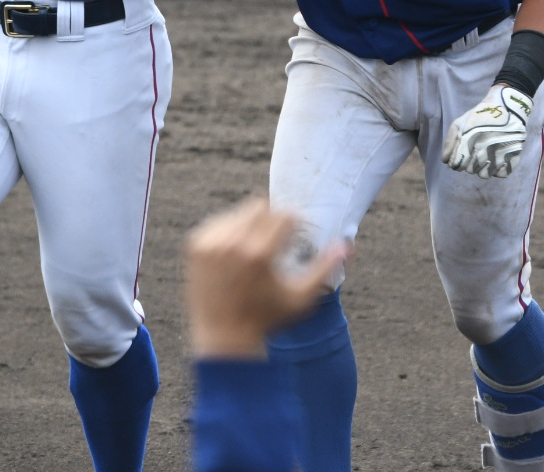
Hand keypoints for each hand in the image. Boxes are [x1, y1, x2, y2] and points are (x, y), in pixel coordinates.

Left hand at [185, 197, 347, 358]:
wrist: (223, 337)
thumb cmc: (267, 319)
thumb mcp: (301, 298)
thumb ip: (325, 268)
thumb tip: (348, 246)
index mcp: (259, 254)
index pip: (284, 215)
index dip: (295, 224)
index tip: (296, 238)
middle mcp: (232, 243)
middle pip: (260, 206)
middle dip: (273, 218)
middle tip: (278, 239)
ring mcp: (210, 242)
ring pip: (239, 212)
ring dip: (252, 224)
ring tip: (257, 249)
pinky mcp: (195, 245)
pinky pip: (219, 222)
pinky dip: (231, 231)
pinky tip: (236, 254)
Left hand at [442, 85, 530, 178]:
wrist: (506, 106)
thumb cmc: (479, 115)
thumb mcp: (460, 123)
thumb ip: (450, 142)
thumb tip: (445, 161)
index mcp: (469, 141)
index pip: (458, 165)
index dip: (457, 163)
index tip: (460, 158)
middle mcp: (484, 150)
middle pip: (471, 170)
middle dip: (469, 164)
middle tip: (474, 153)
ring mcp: (499, 154)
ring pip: (485, 175)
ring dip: (483, 168)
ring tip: (485, 157)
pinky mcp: (513, 156)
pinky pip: (502, 174)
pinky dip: (498, 170)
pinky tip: (496, 160)